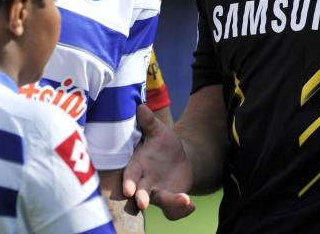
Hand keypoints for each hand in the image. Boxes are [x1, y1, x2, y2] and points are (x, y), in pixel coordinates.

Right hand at [122, 104, 194, 219]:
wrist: (177, 158)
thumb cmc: (162, 144)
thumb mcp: (158, 131)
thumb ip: (149, 122)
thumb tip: (141, 107)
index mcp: (138, 166)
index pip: (129, 176)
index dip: (128, 183)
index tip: (128, 189)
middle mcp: (144, 183)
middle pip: (138, 195)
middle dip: (139, 199)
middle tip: (142, 202)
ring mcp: (156, 193)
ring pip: (159, 203)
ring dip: (169, 204)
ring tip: (184, 200)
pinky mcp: (169, 200)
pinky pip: (173, 210)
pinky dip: (181, 209)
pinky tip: (191, 205)